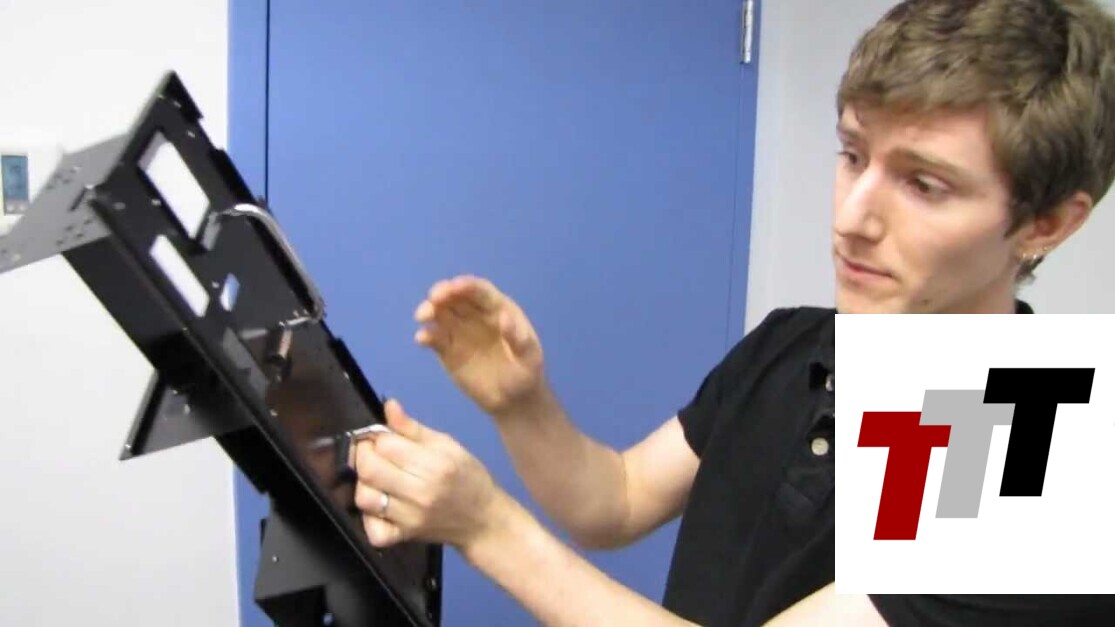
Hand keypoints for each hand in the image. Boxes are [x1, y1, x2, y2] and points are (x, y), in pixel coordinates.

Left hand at [352, 399, 507, 548]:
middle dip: (363, 455)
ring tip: (377, 477)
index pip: (385, 445)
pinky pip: (372, 530)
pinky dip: (368, 517)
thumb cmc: (469, 477)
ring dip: (363, 483)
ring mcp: (409, 518)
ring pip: (364, 498)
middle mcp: (420, 492)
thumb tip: (389, 406)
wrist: (483, 520)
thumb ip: (413, 428)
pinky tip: (379, 505)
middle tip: (373, 454)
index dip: (376, 437)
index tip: (380, 437)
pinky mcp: (403, 537)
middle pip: (369, 470)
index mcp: (434, 464)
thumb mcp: (448, 445)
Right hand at [414, 275, 545, 416]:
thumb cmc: (526, 373)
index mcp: (498, 308)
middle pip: (455, 297)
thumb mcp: (528, 357)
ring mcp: (459, 331)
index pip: (480, 291)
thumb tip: (504, 316)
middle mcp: (475, 314)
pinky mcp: (447, 350)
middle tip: (433, 299)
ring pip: (440, 314)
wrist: (513, 400)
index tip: (454, 286)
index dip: (466, 285)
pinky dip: (426, 335)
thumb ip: (518, 338)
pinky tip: (422, 339)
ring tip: (423, 316)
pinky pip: (434, 338)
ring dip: (429, 310)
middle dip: (442, 293)